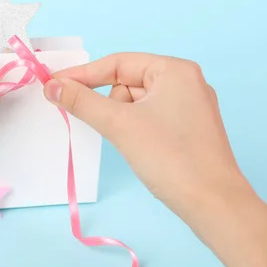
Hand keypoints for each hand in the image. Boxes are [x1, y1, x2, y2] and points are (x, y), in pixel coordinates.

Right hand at [43, 53, 249, 215]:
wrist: (214, 204)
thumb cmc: (170, 157)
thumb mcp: (120, 125)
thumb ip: (82, 102)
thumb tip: (52, 87)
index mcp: (175, 70)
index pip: (118, 63)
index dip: (82, 74)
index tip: (53, 85)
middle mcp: (186, 82)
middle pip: (127, 83)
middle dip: (108, 103)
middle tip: (99, 124)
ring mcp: (190, 107)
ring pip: (137, 104)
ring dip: (122, 120)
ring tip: (128, 143)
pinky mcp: (189, 130)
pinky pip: (150, 119)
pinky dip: (135, 129)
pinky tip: (137, 147)